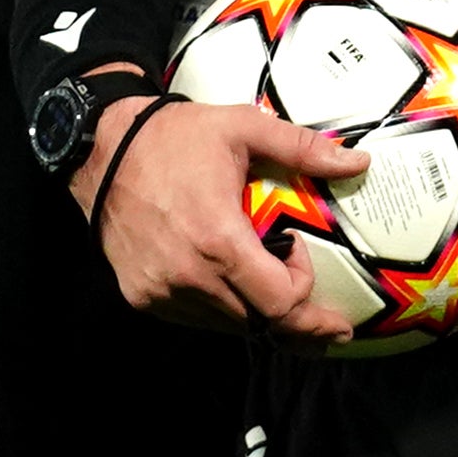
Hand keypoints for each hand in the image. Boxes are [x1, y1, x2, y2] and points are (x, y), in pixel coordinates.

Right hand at [79, 92, 362, 338]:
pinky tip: (234, 288)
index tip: (301, 255)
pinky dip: (222, 309)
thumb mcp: (243, 128)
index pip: (279, 302)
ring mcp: (162, 292)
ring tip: (280, 301)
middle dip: (297, 323)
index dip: (303, 290)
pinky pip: (195, 317)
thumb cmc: (173, 137)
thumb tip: (359, 162)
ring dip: (257, 315)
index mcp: (218, 242)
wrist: (98, 149)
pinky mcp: (142, 296)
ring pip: (228, 325)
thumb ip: (303, 149)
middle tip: (330, 329)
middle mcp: (188, 277)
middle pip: (259, 323)